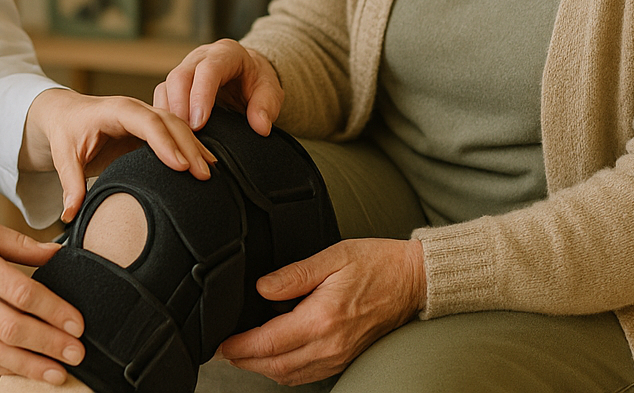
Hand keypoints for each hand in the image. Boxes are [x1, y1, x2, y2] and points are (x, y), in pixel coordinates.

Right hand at [0, 194, 86, 384]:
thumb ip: (18, 242)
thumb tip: (58, 253)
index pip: (20, 291)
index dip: (53, 310)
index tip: (78, 322)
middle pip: (10, 327)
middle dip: (48, 343)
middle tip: (77, 352)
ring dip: (29, 365)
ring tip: (58, 373)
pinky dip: (0, 368)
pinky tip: (24, 370)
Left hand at [21, 88, 215, 221]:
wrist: (66, 114)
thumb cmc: (66, 131)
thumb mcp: (64, 156)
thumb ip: (70, 184)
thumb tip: (70, 215)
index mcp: (115, 110)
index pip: (146, 122)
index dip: (164, 143)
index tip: (180, 166)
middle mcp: (135, 109)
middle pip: (169, 122)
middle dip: (188, 147)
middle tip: (203, 175)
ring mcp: (146, 116)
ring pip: (178, 126)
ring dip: (194, 147)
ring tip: (210, 172)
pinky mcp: (151, 128)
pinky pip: (176, 134)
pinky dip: (190, 148)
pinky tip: (204, 164)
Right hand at [154, 38, 283, 134]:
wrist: (247, 72)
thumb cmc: (256, 80)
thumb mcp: (270, 90)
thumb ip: (266, 106)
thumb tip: (261, 127)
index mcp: (225, 54)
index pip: (208, 70)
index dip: (200, 96)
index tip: (199, 124)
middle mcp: (200, 58)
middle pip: (180, 76)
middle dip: (179, 106)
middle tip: (184, 135)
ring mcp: (185, 69)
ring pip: (166, 87)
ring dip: (168, 114)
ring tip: (175, 141)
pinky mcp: (175, 84)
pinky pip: (162, 98)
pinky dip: (163, 117)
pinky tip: (170, 137)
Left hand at [217, 238, 425, 384]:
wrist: (413, 281)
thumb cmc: (377, 264)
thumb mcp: (333, 256)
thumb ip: (294, 274)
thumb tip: (262, 288)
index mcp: (322, 318)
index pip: (268, 343)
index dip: (238, 346)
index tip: (220, 342)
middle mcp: (329, 344)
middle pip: (274, 366)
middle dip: (244, 361)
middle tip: (223, 349)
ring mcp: (338, 356)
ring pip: (289, 375)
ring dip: (262, 368)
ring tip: (243, 352)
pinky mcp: (344, 358)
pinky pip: (307, 375)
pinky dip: (285, 370)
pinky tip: (276, 356)